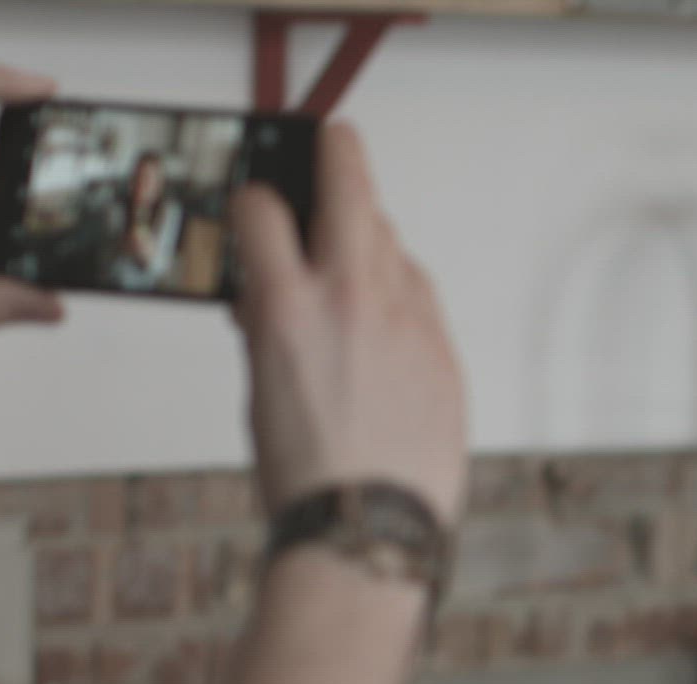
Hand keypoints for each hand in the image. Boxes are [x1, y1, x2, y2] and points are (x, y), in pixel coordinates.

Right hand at [231, 122, 467, 525]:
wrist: (370, 528)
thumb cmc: (307, 478)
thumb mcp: (260, 389)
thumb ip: (271, 326)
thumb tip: (272, 294)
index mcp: (286, 308)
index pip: (260, 207)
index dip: (253, 199)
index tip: (257, 203)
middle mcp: (351, 298)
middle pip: (349, 180)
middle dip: (335, 151)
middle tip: (330, 141)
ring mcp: (407, 318)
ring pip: (390, 235)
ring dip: (368, 231)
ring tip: (352, 247)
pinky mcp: (444, 347)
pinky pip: (421, 291)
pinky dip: (401, 289)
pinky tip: (387, 311)